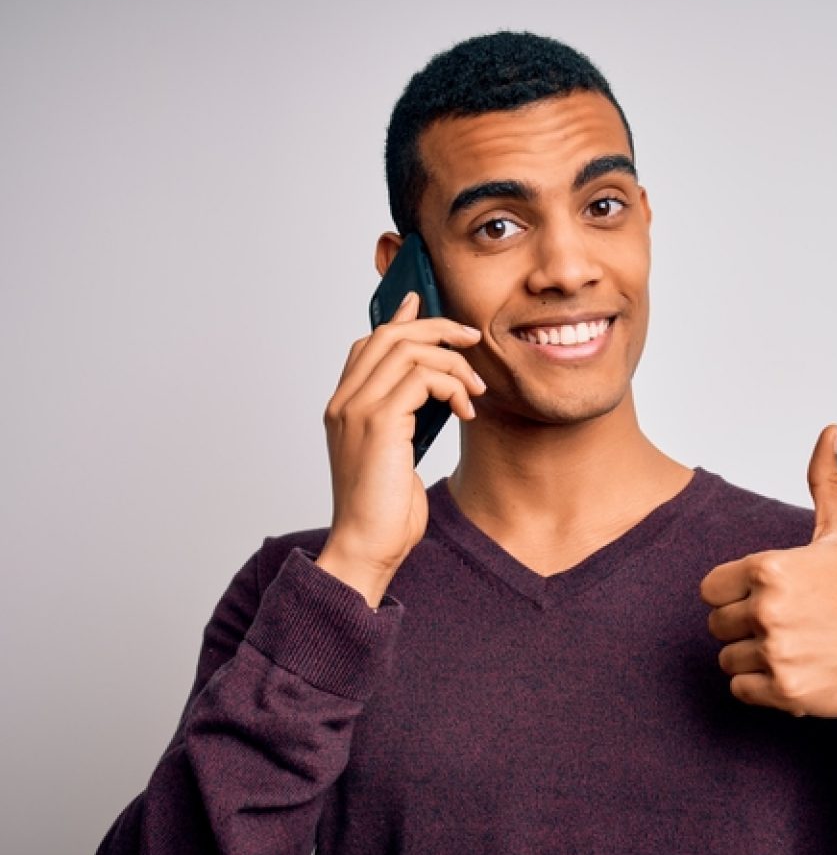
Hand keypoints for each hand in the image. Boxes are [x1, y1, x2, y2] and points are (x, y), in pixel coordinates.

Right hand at [315, 292, 484, 604]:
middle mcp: (344, 401)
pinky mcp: (379, 421)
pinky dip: (453, 385)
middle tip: (472, 339)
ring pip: (409, 349)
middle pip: (390, 335)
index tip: (429, 307)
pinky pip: (423, 376)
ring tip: (476, 391)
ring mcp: (357, 408)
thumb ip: (405, 416)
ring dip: (453, 362)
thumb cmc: (385, 509)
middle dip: (437, 328)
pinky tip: (467, 409)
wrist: (367, 547)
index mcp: (343, 407)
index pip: (369, 344)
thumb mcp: (397, 453)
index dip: (402, 320)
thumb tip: (430, 384)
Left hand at [699, 425, 836, 716]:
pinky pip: (739, 689)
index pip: (710, 588)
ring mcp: (776, 652)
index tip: (766, 596)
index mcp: (770, 568)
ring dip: (751, 658)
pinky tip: (792, 671)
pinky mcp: (783, 691)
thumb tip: (830, 430)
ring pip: (726, 658)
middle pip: (716, 624)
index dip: (734, 593)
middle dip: (743, 626)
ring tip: (791, 648)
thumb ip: (825, 481)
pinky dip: (760, 687)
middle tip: (784, 624)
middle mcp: (768, 610)